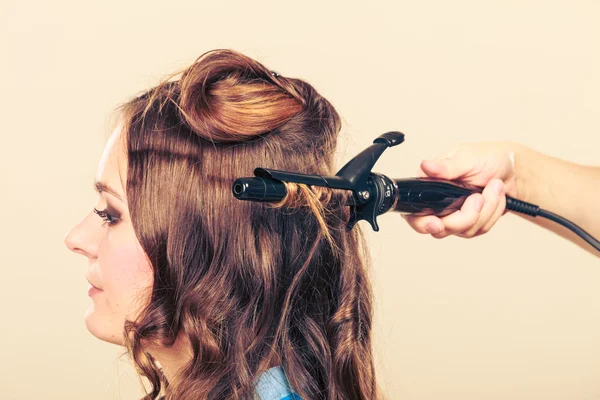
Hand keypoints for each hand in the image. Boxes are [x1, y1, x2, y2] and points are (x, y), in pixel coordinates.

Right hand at [402, 141, 518, 238]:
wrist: (512, 170)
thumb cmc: (488, 158)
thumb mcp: (467, 158)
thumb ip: (445, 167)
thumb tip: (425, 166)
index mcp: (429, 185)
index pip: (414, 213)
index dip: (422, 223)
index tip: (437, 223)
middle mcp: (437, 203)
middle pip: (439, 229)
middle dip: (462, 218)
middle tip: (477, 200)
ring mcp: (454, 215)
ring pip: (462, 230)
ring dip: (485, 210)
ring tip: (493, 188)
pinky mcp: (470, 223)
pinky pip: (478, 229)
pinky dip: (492, 213)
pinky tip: (496, 197)